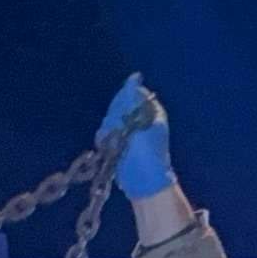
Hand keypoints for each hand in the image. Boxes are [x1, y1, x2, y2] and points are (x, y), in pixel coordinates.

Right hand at [101, 75, 174, 199]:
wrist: (143, 182)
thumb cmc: (146, 152)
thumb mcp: (141, 121)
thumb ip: (134, 99)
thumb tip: (135, 76)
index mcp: (151, 111)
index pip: (132, 94)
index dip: (123, 102)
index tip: (122, 114)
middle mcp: (141, 120)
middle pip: (118, 108)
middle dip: (114, 119)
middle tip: (119, 133)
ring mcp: (130, 133)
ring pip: (110, 122)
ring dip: (108, 131)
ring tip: (115, 145)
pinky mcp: (120, 145)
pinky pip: (106, 135)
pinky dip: (105, 141)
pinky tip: (108, 148)